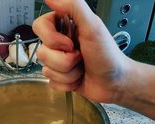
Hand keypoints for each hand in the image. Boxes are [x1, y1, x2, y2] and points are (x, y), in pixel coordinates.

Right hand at [33, 0, 154, 123]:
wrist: (115, 82)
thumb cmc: (107, 55)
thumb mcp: (93, 26)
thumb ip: (74, 7)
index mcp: (65, 27)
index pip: (39, 26)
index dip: (51, 39)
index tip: (69, 43)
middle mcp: (60, 43)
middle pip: (42, 52)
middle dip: (64, 60)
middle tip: (80, 57)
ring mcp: (59, 61)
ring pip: (47, 70)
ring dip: (68, 73)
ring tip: (82, 69)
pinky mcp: (60, 78)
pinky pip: (52, 83)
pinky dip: (67, 84)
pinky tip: (78, 79)